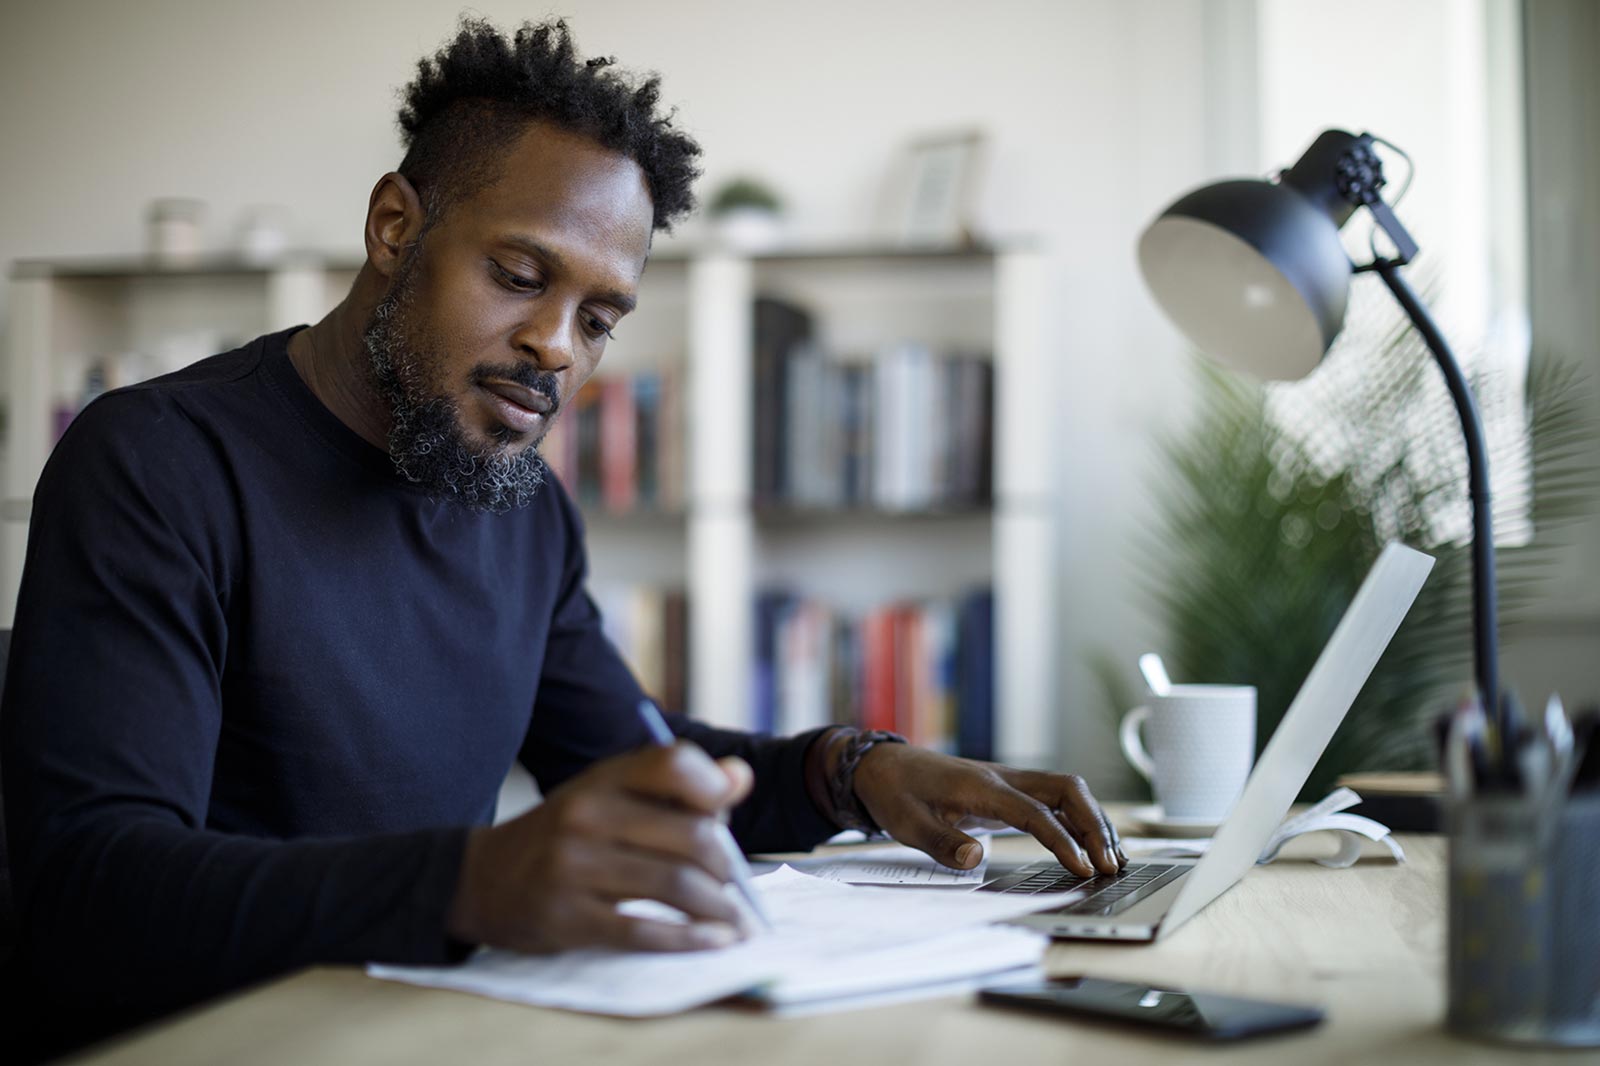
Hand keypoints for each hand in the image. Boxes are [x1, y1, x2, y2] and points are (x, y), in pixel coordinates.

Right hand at [447, 743, 753, 952]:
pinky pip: (643, 932)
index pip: (673, 764)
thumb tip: (740, 778)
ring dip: (719, 909)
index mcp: (603, 778)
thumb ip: (673, 789)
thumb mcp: (608, 795)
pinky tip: (714, 942)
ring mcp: (574, 867)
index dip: (713, 788)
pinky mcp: (567, 917)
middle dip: (727, 867)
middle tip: (736, 887)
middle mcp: (587, 815)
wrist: (481, 879)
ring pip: (675, 885)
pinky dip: (689, 940)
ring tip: (736, 922)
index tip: (728, 816)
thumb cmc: (566, 835)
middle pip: (691, 835)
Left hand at [851, 745, 1125, 876]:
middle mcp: (1003, 779)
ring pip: (1067, 791)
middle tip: (1111, 865)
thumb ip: (941, 841)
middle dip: (1094, 825)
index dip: (1062, 840)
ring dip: (1093, 820)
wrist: (883, 766)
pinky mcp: (1009, 791)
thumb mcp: (907, 823)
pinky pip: (1055, 799)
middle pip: (1066, 790)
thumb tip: (976, 859)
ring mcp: (1009, 782)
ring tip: (1114, 859)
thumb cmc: (896, 793)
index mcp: (981, 786)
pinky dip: (1079, 818)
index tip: (1083, 868)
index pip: (1034, 811)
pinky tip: (1091, 844)